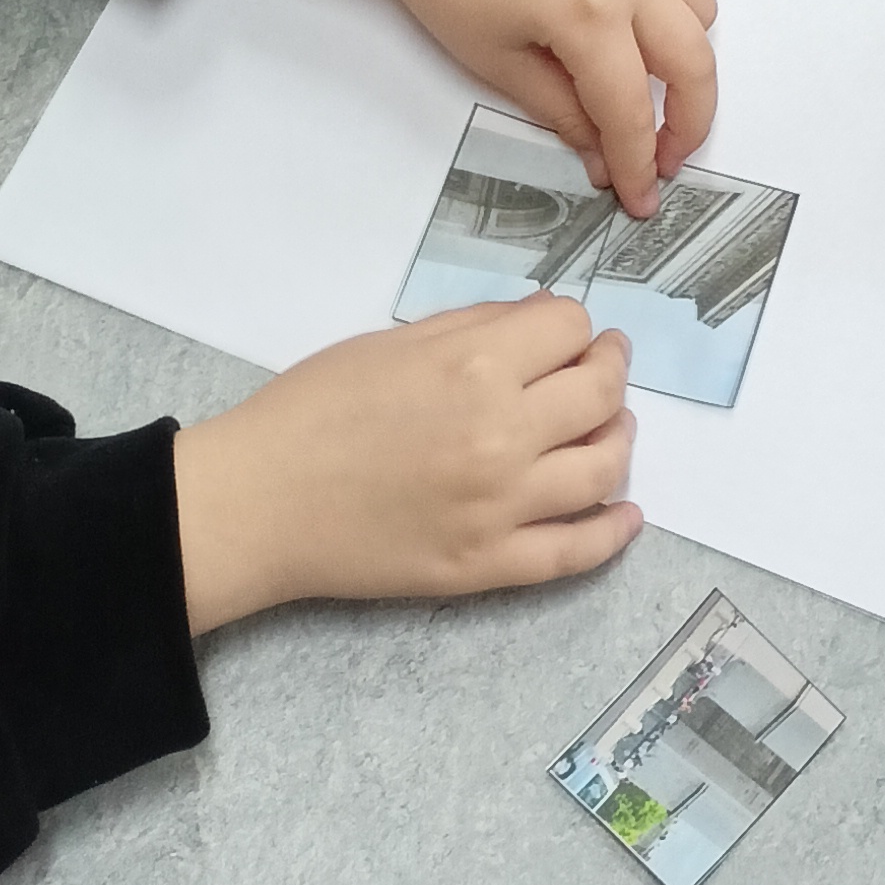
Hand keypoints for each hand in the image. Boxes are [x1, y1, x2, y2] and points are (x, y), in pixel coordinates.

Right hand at [170, 297, 643, 629]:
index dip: (571, 325)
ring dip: (620, 440)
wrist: (257, 503)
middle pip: (601, 392)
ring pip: (604, 469)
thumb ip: (478, 325)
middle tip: (603, 364)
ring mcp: (500, 507)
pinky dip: (613, 532)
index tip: (563, 334)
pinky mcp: (486, 567)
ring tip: (613, 427)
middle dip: (609, 369)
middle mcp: (502, 434)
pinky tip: (627, 515)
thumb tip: (545, 317)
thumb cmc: (312, 410)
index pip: (571, 327)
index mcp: (476, 365)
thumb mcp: (394, 341)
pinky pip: (573, 553)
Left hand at [197, 0, 716, 208]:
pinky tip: (654, 10)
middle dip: (689, 123)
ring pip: (703, 7)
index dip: (638, 164)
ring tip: (648, 76)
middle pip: (693, 63)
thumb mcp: (497, 62)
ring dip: (687, 54)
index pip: (632, 109)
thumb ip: (564, 114)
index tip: (641, 198)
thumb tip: (604, 158)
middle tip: (666, 155)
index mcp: (589, 13)